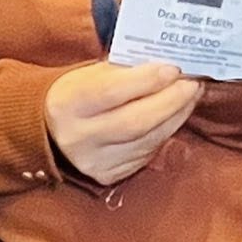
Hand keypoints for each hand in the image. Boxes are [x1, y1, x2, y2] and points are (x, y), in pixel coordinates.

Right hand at [45, 61, 200, 186]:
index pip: (112, 92)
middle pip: (137, 121)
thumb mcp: (89, 74)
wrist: (48, 132)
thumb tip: (168, 65)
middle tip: (193, 83)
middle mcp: (79, 137)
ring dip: (175, 117)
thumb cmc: (76, 93)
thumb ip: (124, 70)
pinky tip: (172, 117)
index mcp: (68, 103)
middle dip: (172, 100)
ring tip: (190, 96)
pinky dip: (164, 134)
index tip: (174, 69)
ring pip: (148, 141)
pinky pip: (146, 154)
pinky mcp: (108, 176)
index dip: (147, 80)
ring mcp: (94, 161)